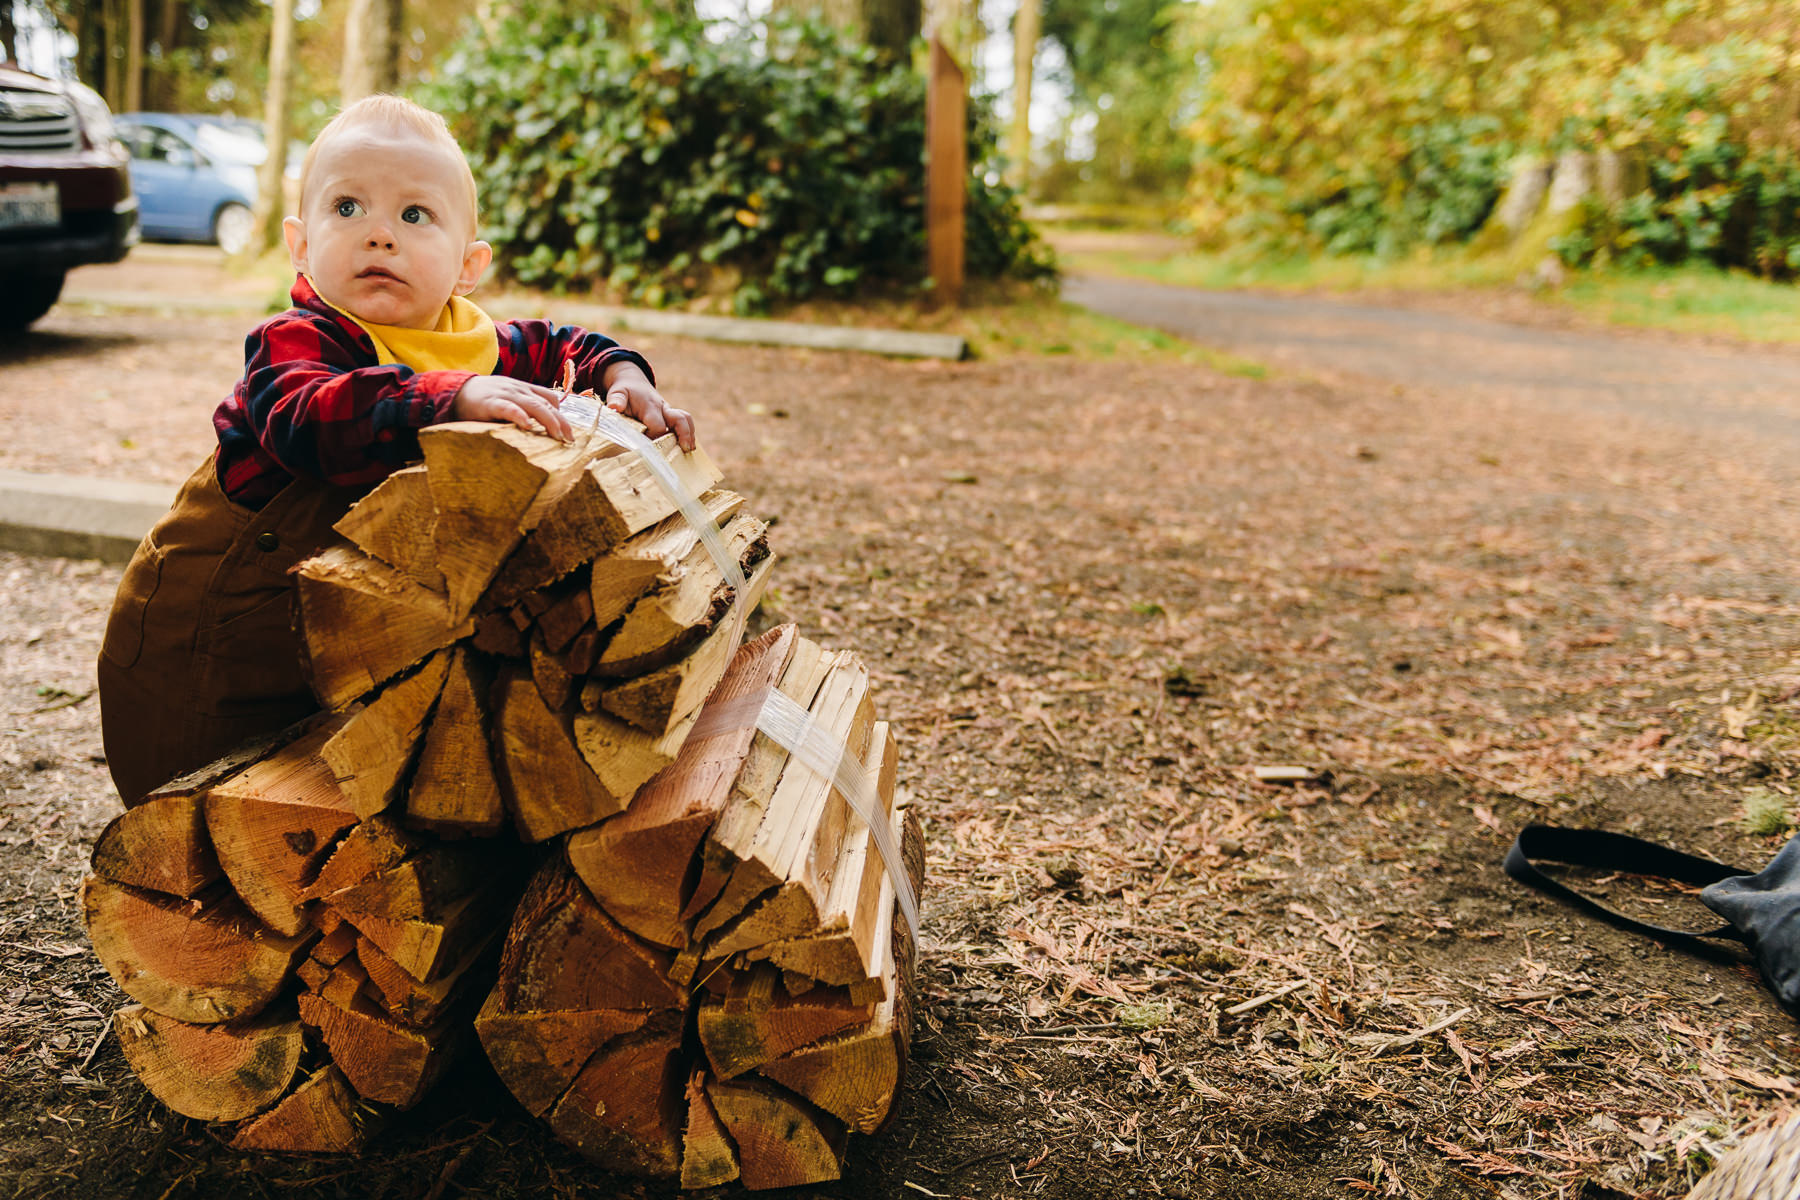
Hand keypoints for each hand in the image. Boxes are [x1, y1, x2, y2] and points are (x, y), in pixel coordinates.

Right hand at [451, 375, 574, 441]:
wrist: (455, 391)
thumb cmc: (483, 400)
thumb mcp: (507, 399)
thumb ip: (522, 409)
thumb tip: (540, 429)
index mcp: (523, 389)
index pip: (550, 398)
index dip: (561, 414)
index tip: (568, 432)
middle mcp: (518, 390)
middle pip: (547, 404)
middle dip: (561, 422)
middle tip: (569, 440)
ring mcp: (506, 394)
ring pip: (534, 405)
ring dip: (548, 421)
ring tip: (557, 436)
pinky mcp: (491, 402)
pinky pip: (509, 408)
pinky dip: (519, 415)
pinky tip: (527, 426)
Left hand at [603, 361, 695, 451]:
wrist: (633, 382)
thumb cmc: (624, 391)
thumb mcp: (617, 392)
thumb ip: (616, 400)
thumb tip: (614, 408)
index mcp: (650, 406)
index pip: (657, 426)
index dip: (654, 437)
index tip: (647, 448)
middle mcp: (663, 408)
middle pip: (679, 420)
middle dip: (683, 434)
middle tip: (685, 449)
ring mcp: (669, 412)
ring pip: (685, 420)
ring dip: (689, 434)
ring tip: (689, 450)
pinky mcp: (671, 416)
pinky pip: (684, 422)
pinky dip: (688, 434)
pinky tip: (687, 447)